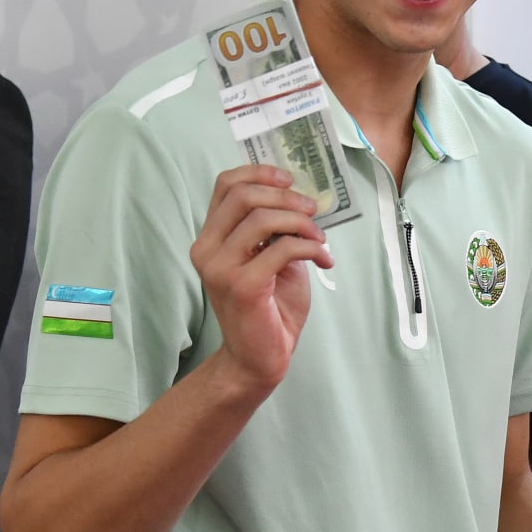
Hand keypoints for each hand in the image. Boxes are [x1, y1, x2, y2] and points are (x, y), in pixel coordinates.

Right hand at [190, 165, 332, 389]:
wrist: (259, 358)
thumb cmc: (268, 308)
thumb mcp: (269, 257)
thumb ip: (274, 229)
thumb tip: (301, 197)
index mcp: (210, 238)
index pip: (225, 185)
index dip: (259, 173)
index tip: (289, 179)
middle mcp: (207, 250)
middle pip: (243, 196)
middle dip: (286, 196)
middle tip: (312, 210)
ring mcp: (221, 269)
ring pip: (263, 219)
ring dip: (301, 223)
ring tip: (319, 239)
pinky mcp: (242, 287)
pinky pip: (282, 249)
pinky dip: (310, 247)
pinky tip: (323, 259)